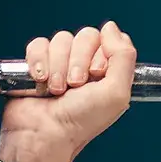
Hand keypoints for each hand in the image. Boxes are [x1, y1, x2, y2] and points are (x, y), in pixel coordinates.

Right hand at [0, 22, 137, 161]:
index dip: (100, 55)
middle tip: (75, 85)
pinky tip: (40, 80)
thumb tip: (111, 27)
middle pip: (84, 35)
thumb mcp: (117, 93)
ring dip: (58, 66)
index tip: (96, 75)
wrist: (44, 134)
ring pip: (61, 39)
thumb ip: (124, 57)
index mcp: (106, 71)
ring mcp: (60, 63)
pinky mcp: (36, 63)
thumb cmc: (80, 121)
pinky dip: (38, 62)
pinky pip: (38, 44)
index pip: (107, 38)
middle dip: (78, 61)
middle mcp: (84, 65)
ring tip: (57, 90)